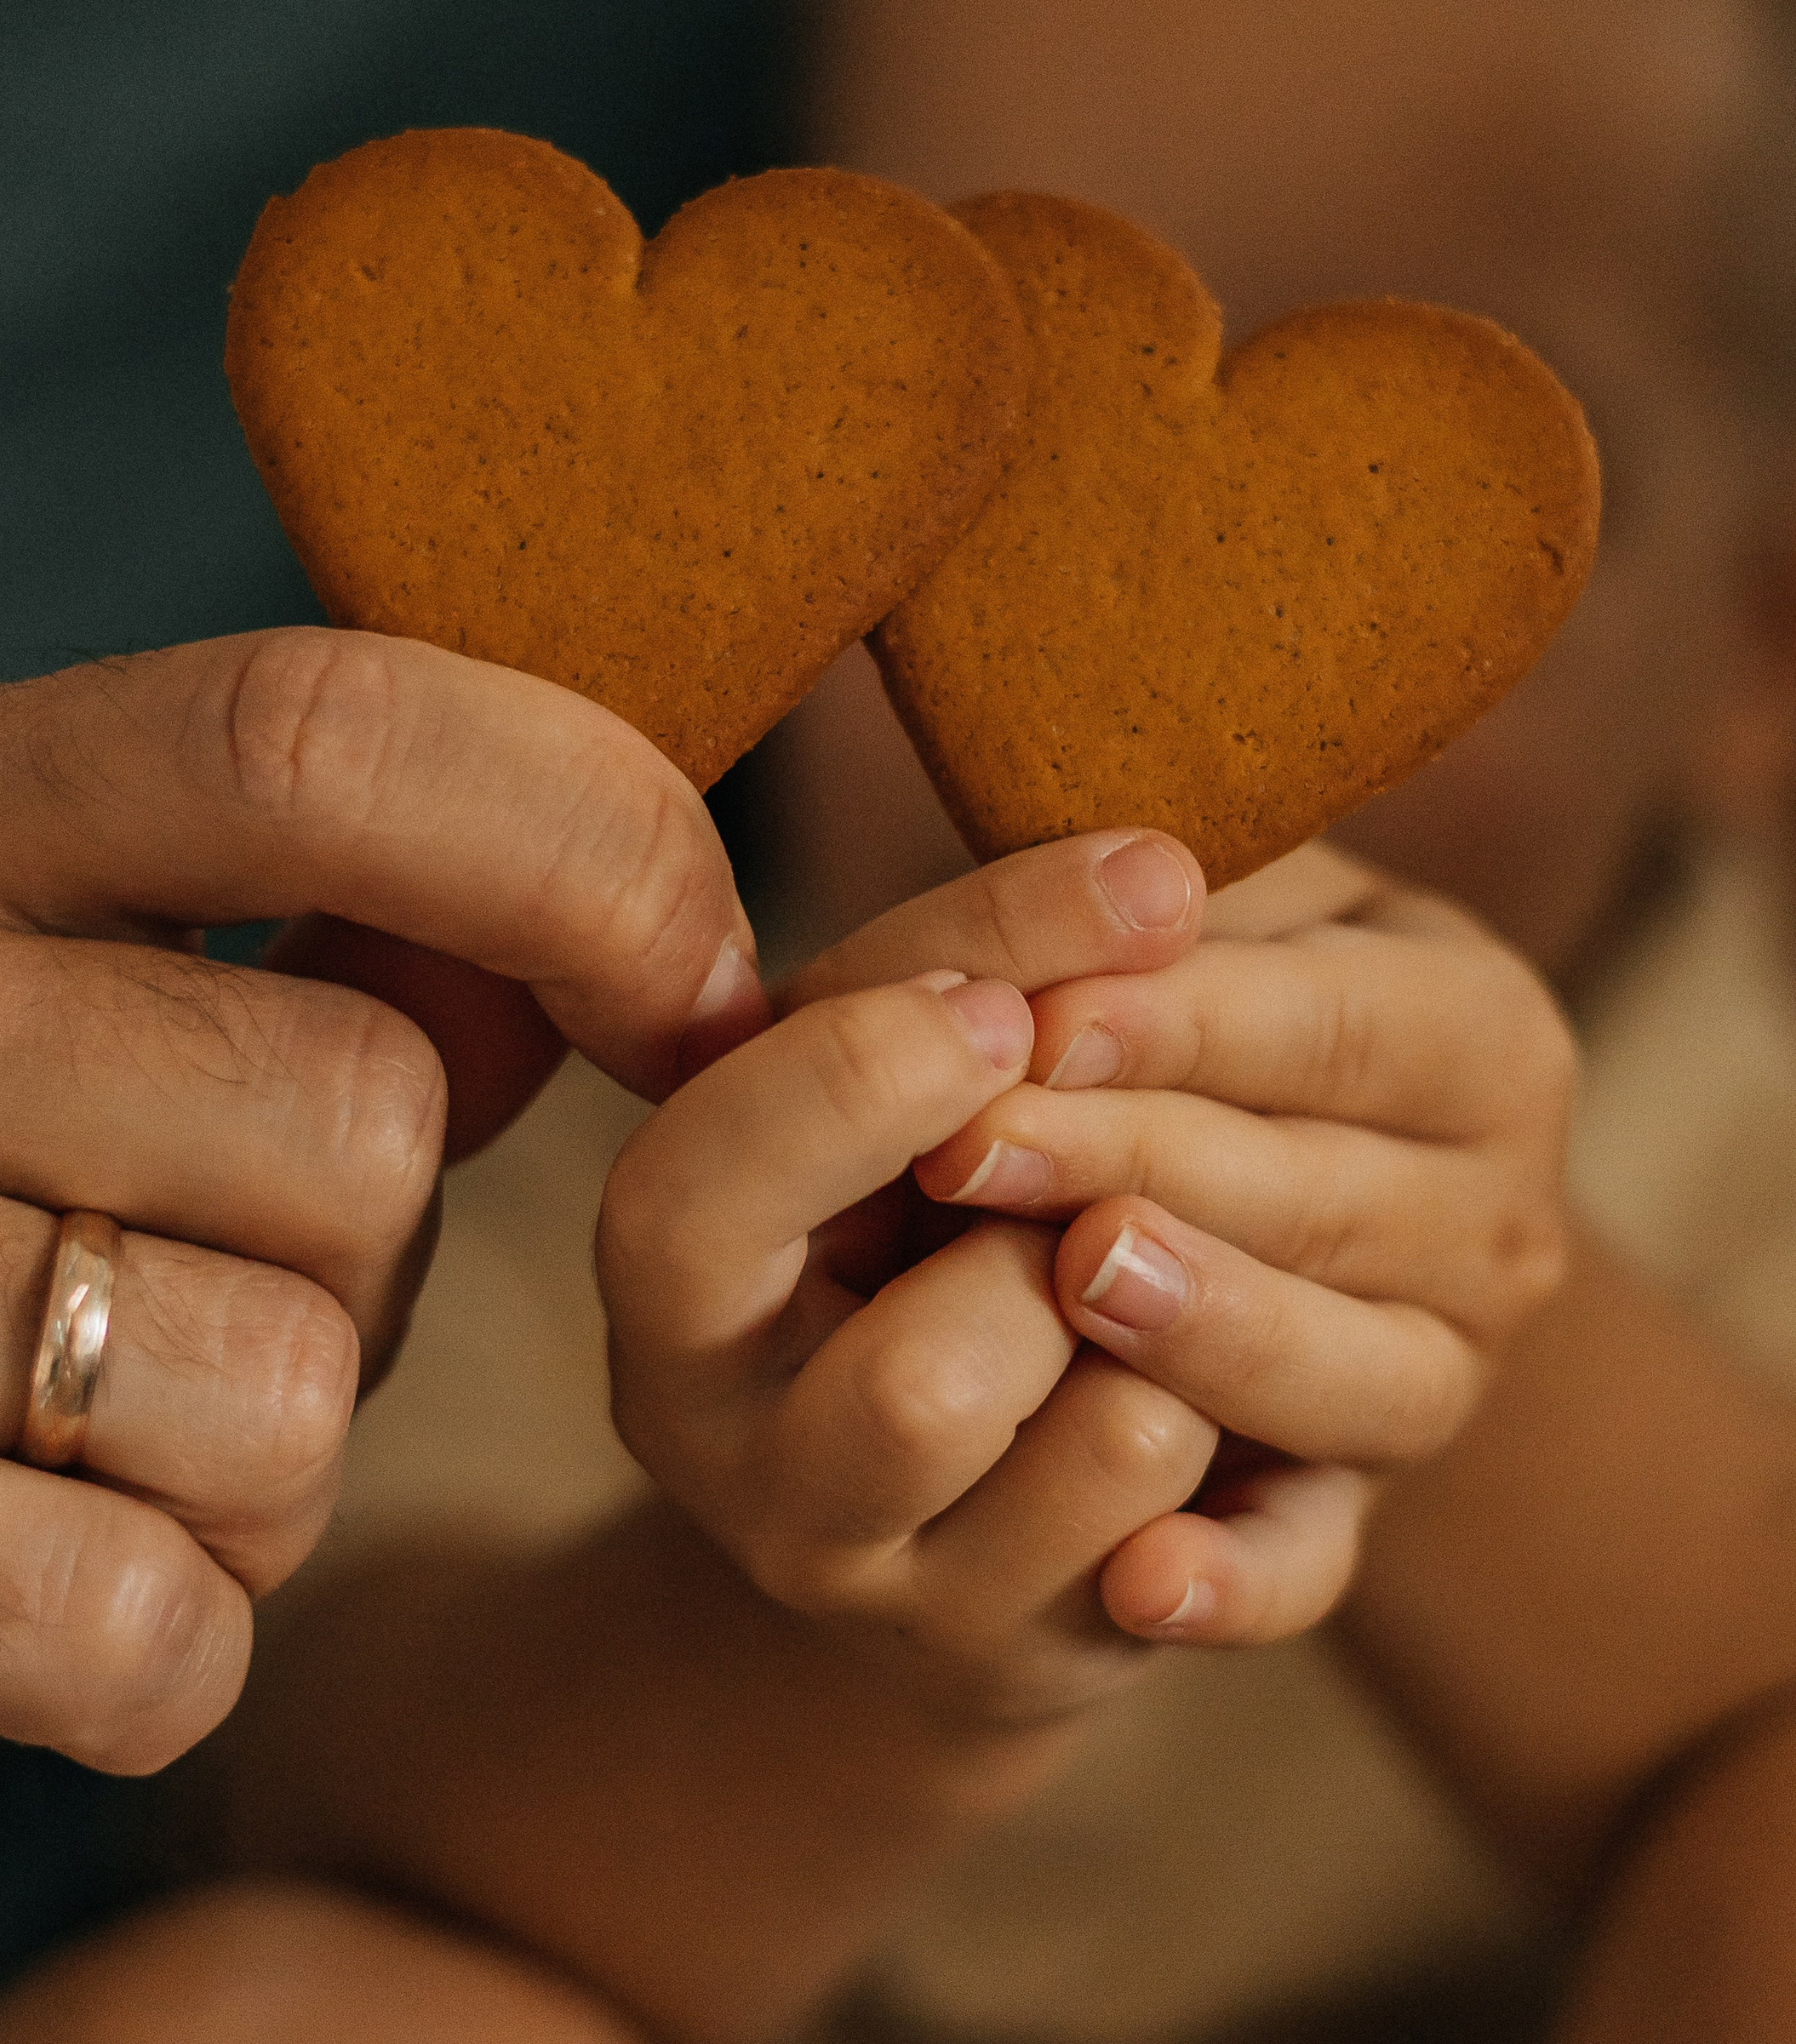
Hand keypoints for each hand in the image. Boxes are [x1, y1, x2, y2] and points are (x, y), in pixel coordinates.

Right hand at [0, 629, 764, 1960]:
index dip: (585, 846)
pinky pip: (161, 1619)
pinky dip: (157, 1646)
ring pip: (293, 1381)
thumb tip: (645, 940)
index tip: (692, 989)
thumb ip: (331, 949)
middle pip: (359, 1108)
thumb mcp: (55, 1002)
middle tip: (203, 1301)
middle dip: (377, 1256)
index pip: (318, 728)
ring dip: (268, 1472)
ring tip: (73, 1447)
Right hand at [599, 833, 1571, 1715]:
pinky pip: (1210, 1559)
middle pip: (917, 1389)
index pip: (700, 1195)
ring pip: (1111, 1450)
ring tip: (1152, 1256)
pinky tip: (1213, 1401)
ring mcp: (907, 1595)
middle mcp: (754, 1474)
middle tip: (1088, 1154)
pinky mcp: (1053, 1659)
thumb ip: (957, 968)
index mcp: (672, 1289)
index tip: (1002, 1007)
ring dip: (1178, 1322)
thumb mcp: (887, 1063)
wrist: (945, 1452)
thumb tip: (1158, 877)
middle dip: (1056, 1246)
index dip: (859, 1086)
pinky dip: (1239, 1458)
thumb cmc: (915, 1175)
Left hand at [889, 840, 1574, 1639]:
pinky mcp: (1349, 1515)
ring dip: (1201, 1335)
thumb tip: (1138, 886)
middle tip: (971, 1149)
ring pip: (1342, 1380)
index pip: (1332, 1029)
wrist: (1191, 1162)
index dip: (1175, 1026)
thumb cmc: (1163, 1002)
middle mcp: (1501, 1224)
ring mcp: (1443, 1381)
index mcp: (1483, 1036)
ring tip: (1073, 1285)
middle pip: (1317, 1199)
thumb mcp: (1171, 922)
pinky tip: (1136, 1584)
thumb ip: (1137, 912)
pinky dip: (1232, 1583)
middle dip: (1132, 1163)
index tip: (1033, 1021)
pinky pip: (1311, 1566)